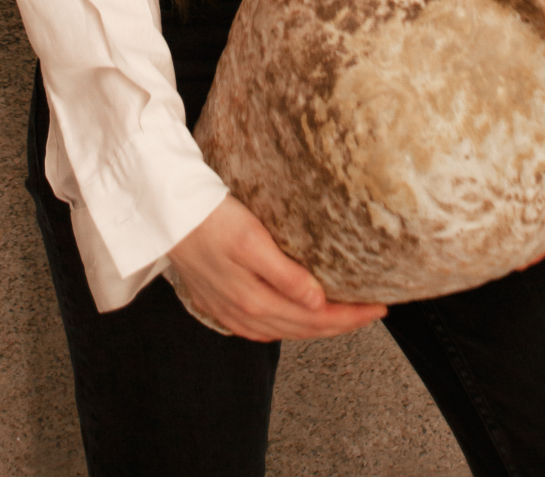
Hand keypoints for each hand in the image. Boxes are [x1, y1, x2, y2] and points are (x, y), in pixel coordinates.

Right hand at [168, 196, 386, 341]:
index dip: (350, 316)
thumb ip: (284, 275)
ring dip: (317, 327)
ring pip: (285, 331)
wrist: (165, 214)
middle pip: (303, 329)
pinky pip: (263, 328)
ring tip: (344, 316)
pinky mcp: (220, 305)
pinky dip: (288, 327)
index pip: (315, 319)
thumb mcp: (250, 240)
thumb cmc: (210, 218)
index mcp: (254, 300)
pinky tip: (295, 320)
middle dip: (342, 323)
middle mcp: (243, 313)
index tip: (379, 307)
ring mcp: (230, 313)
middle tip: (373, 311)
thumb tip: (318, 304)